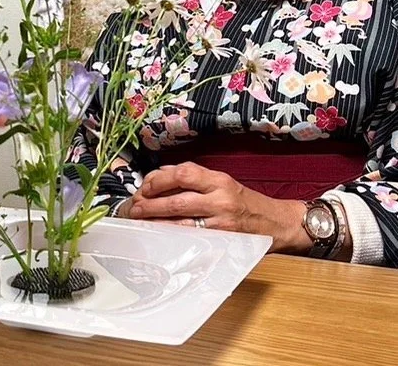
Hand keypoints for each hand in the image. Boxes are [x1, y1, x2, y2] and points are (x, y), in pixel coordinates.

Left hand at [124, 162, 310, 252]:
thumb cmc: (245, 201)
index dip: (159, 178)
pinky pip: (194, 239)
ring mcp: (222, 222)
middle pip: (178, 198)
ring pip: (183, 221)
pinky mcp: (224, 241)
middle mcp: (220, 198)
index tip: (145, 185)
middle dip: (151, 203)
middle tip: (135, 207)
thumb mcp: (222, 182)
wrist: (279, 223)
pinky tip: (162, 237)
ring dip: (158, 222)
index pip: (183, 173)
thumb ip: (195, 179)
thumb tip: (160, 177)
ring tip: (141, 222)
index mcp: (218, 179)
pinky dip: (175, 237)